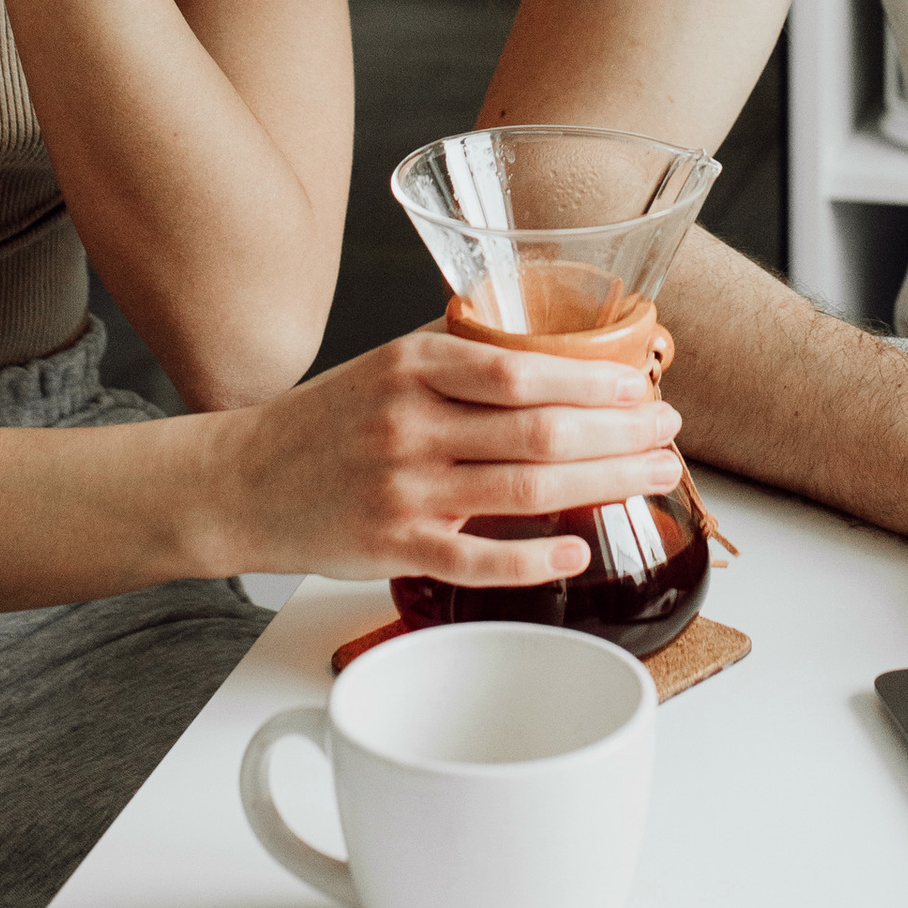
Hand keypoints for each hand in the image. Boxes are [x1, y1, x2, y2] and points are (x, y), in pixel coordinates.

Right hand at [221, 323, 688, 587]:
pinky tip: (576, 551)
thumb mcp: (385, 366)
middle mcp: (409, 424)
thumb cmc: (324, 424)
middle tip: (670, 432)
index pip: (524, 369)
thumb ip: (460, 356)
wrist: (238, 481)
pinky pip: (476, 559)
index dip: (596, 380)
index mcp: (412, 367)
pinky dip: (532, 560)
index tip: (646, 384)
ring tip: (652, 476)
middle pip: (540, 429)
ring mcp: (403, 490)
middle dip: (621, 432)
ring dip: (603, 483)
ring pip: (525, 489)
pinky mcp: (393, 547)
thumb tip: (553, 347)